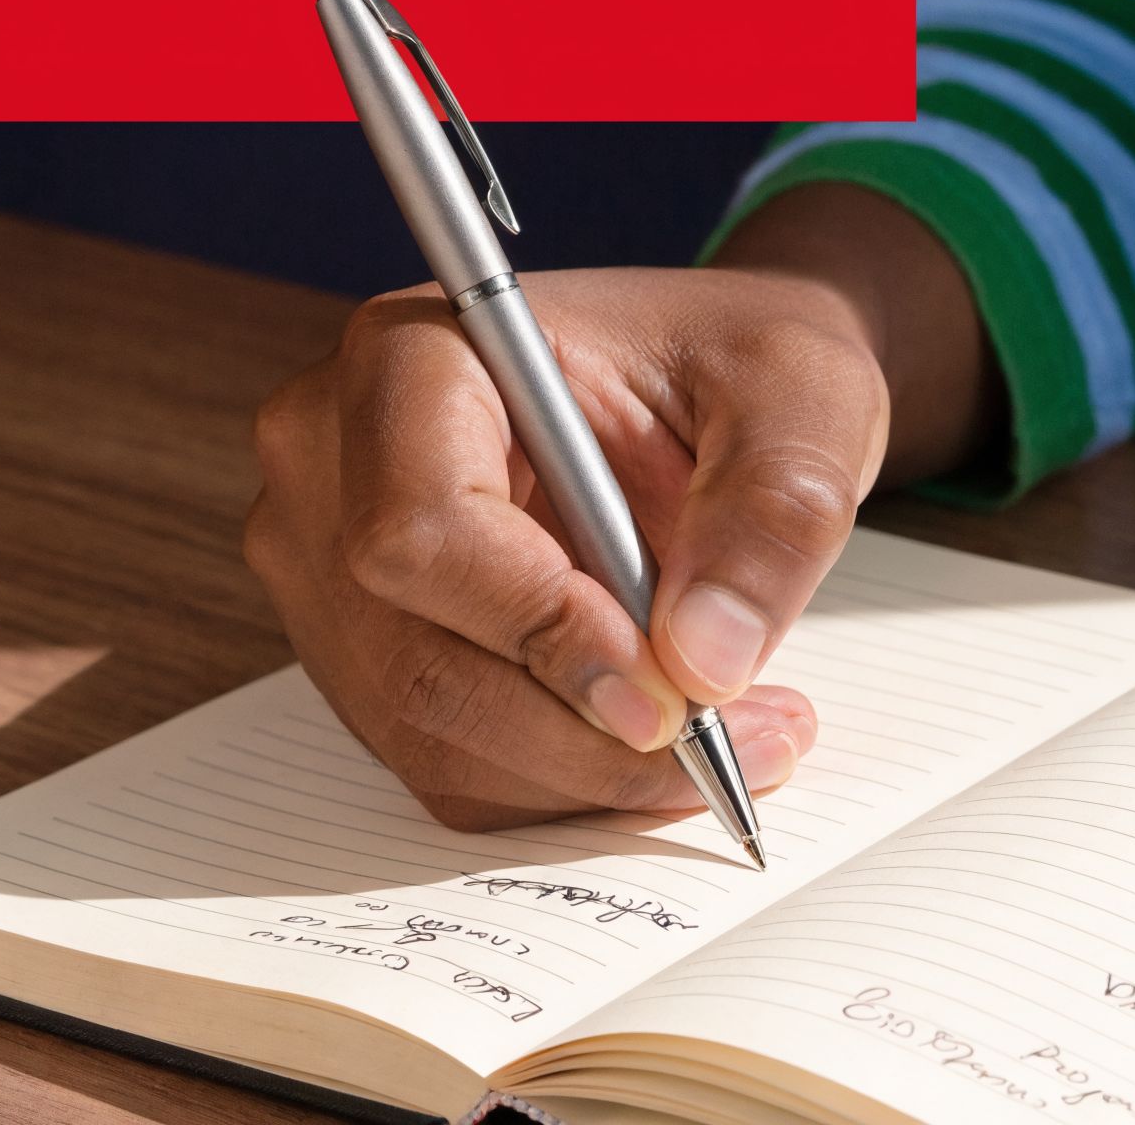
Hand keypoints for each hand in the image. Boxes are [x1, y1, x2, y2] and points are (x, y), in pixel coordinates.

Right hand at [243, 186, 994, 830]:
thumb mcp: (804, 396)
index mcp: (414, 354)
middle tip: (742, 743)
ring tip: (737, 738)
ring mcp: (330, 566)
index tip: (672, 691)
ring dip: (590, 772)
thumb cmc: (736, 364)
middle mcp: (335, 460)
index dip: (542, 630)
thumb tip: (705, 661)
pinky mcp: (365, 651)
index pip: (423, 528)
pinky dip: (565, 780)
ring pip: (431, 732)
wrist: (714, 389)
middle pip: (418, 658)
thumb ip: (772, 513)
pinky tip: (663, 739)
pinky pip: (446, 762)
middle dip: (588, 734)